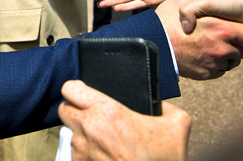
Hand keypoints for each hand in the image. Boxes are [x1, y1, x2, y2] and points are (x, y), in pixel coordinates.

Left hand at [59, 80, 189, 160]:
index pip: (70, 88)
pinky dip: (84, 152)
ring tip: (100, 138)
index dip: (77, 89)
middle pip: (64, 109)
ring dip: (80, 133)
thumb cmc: (163, 159)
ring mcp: (83, 151)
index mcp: (108, 112)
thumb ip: (165, 106)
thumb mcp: (178, 124)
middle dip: (75, 109)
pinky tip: (101, 154)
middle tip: (90, 114)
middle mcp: (90, 129)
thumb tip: (158, 104)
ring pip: (68, 133)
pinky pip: (74, 154)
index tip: (83, 92)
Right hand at [155, 0, 242, 78]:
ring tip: (213, 42)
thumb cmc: (169, 18)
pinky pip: (221, 69)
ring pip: (235, 60)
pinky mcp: (208, 74)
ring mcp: (215, 64)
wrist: (152, 44)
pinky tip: (203, 52)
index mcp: (223, 29)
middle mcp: (223, 49)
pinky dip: (216, 62)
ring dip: (229, 52)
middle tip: (230, 35)